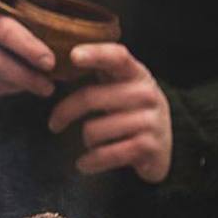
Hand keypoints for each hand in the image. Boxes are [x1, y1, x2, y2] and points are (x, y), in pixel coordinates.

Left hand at [47, 43, 171, 182]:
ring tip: (90, 141)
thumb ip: (97, 69)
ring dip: (85, 139)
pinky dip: (90, 161)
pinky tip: (84, 163)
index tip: (73, 55)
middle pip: (90, 98)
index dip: (95, 54)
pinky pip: (106, 154)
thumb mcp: (119, 84)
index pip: (117, 56)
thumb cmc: (128, 107)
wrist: (163, 143)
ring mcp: (150, 120)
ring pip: (94, 130)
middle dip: (64, 113)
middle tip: (54, 123)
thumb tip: (57, 63)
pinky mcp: (149, 147)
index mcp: (135, 72)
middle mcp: (146, 93)